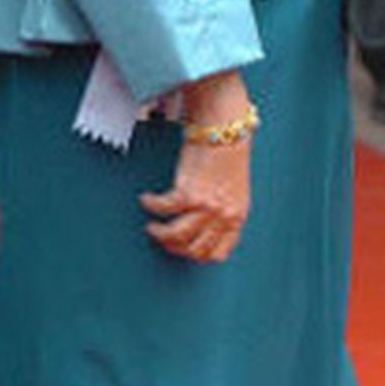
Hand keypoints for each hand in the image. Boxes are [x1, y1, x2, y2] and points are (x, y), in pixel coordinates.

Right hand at [139, 70, 251, 263]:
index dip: (196, 255)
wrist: (224, 130)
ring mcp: (207, 205)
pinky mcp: (189, 191)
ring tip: (152, 225)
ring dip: (160, 233)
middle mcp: (223, 214)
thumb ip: (222, 210)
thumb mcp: (233, 190)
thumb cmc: (226, 155)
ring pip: (177, 235)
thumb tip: (203, 225)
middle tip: (162, 236)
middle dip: (174, 247)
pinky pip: (163, 208)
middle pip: (194, 249)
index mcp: (237, 217)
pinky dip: (152, 205)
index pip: (218, 253)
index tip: (182, 247)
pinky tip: (147, 199)